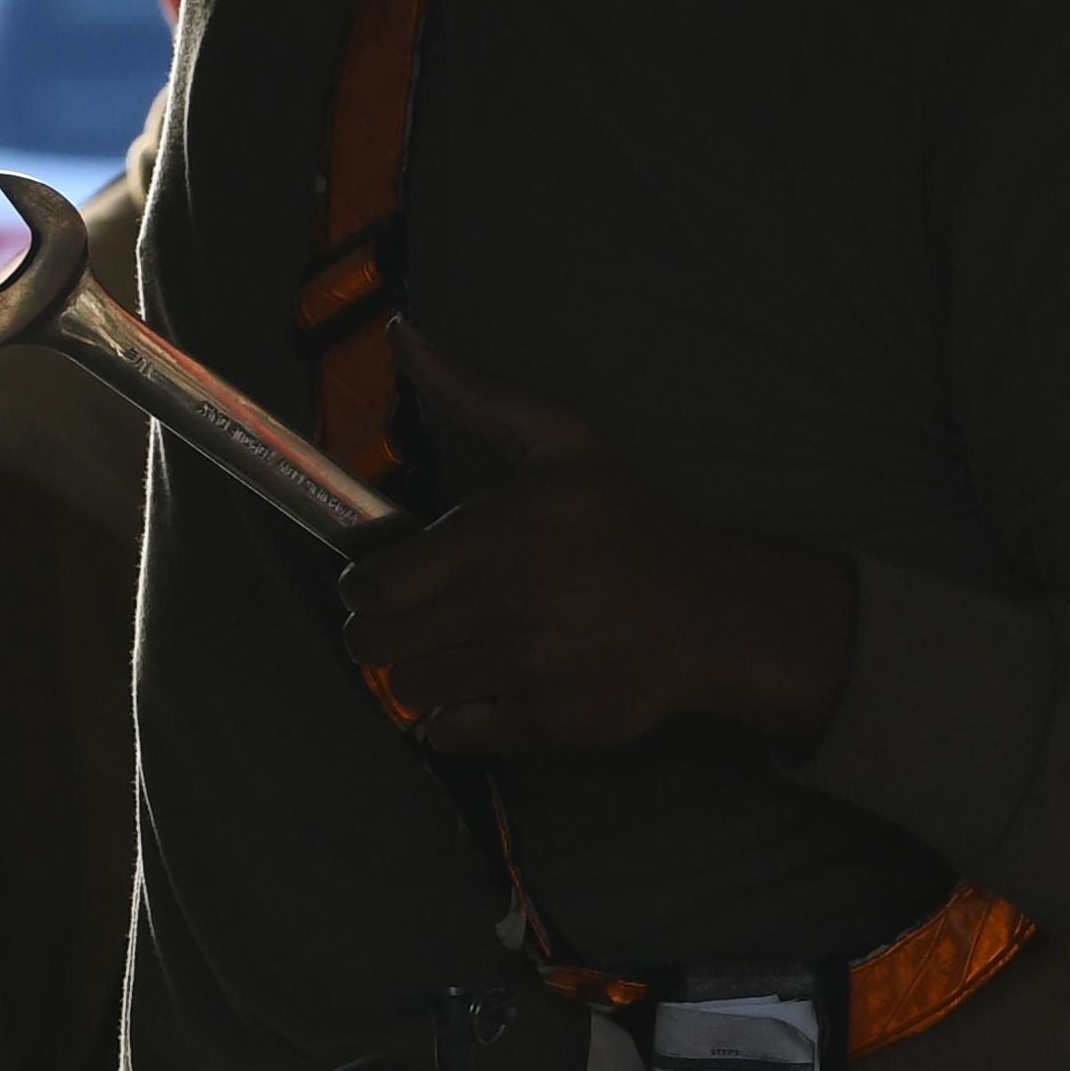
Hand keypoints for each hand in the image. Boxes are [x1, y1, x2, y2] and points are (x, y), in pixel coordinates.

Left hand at [347, 322, 858, 759]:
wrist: (706, 609)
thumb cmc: (622, 521)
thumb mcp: (556, 440)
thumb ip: (470, 393)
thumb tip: (401, 334)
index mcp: (497, 538)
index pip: (377, 586)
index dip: (363, 588)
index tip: (381, 584)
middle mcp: (505, 608)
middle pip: (377, 644)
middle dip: (376, 633)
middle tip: (404, 622)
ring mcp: (527, 670)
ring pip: (411, 689)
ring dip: (417, 673)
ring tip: (448, 651)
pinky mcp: (548, 722)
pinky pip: (453, 736)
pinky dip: (450, 721)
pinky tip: (475, 692)